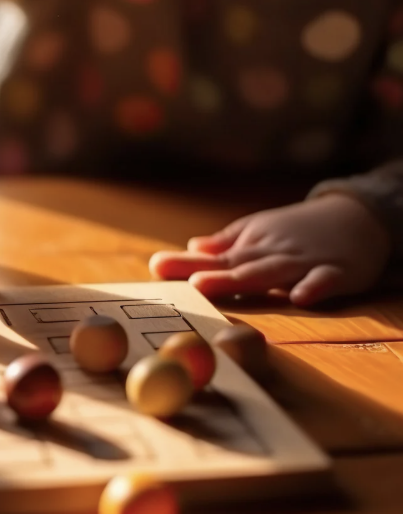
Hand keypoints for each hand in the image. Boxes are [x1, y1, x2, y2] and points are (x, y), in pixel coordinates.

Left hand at [149, 195, 391, 305]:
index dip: (185, 264)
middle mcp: (272, 254)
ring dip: (242, 279)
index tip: (155, 267)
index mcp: (251, 247)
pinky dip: (314, 287)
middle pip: (237, 267)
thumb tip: (191, 249)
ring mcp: (304, 263)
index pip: (214, 259)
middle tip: (181, 281)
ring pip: (272, 273)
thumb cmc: (298, 230)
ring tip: (208, 286)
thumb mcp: (259, 232)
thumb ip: (226, 245)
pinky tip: (299, 297)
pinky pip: (325, 281)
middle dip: (209, 274)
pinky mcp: (338, 272)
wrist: (358, 216)